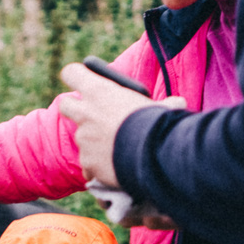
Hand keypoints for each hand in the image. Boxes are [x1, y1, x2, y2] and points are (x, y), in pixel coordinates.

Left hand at [58, 63, 181, 189]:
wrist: (154, 156)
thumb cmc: (157, 125)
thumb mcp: (160, 107)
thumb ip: (161, 104)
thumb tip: (178, 103)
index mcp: (100, 91)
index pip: (72, 73)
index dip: (77, 76)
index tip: (84, 81)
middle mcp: (86, 113)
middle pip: (66, 104)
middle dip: (74, 110)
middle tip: (93, 117)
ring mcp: (84, 139)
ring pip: (82, 139)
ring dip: (95, 143)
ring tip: (118, 151)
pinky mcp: (87, 162)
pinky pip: (89, 165)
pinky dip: (98, 168)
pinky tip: (114, 170)